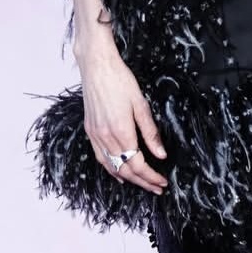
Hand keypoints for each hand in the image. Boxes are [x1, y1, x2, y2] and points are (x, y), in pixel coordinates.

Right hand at [77, 45, 168, 194]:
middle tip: (157, 187)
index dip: (151, 177)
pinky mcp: (89, 130)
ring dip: (128, 178)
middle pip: (125, 169)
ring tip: (142, 184)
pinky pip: (100, 157)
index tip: (162, 182)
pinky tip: (119, 172)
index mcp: (121, 131)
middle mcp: (106, 137)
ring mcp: (95, 135)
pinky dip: (111, 169)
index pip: (138, 164)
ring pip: (111, 167)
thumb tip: (161, 154)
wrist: (96, 65)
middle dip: (142, 182)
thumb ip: (150, 132)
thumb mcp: (141, 104)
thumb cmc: (119, 79)